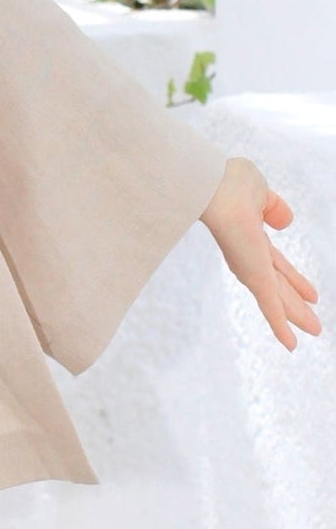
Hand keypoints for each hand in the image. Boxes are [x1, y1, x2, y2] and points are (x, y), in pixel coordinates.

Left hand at [199, 156, 320, 350]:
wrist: (214, 188)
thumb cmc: (228, 182)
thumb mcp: (260, 192)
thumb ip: (273, 207)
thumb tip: (286, 221)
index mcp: (252, 240)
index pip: (278, 265)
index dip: (295, 279)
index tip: (310, 293)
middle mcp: (251, 259)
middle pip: (280, 287)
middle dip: (297, 304)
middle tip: (313, 323)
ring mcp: (252, 270)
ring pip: (279, 301)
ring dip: (296, 317)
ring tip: (315, 332)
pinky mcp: (254, 276)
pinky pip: (271, 307)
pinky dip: (282, 327)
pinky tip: (292, 345)